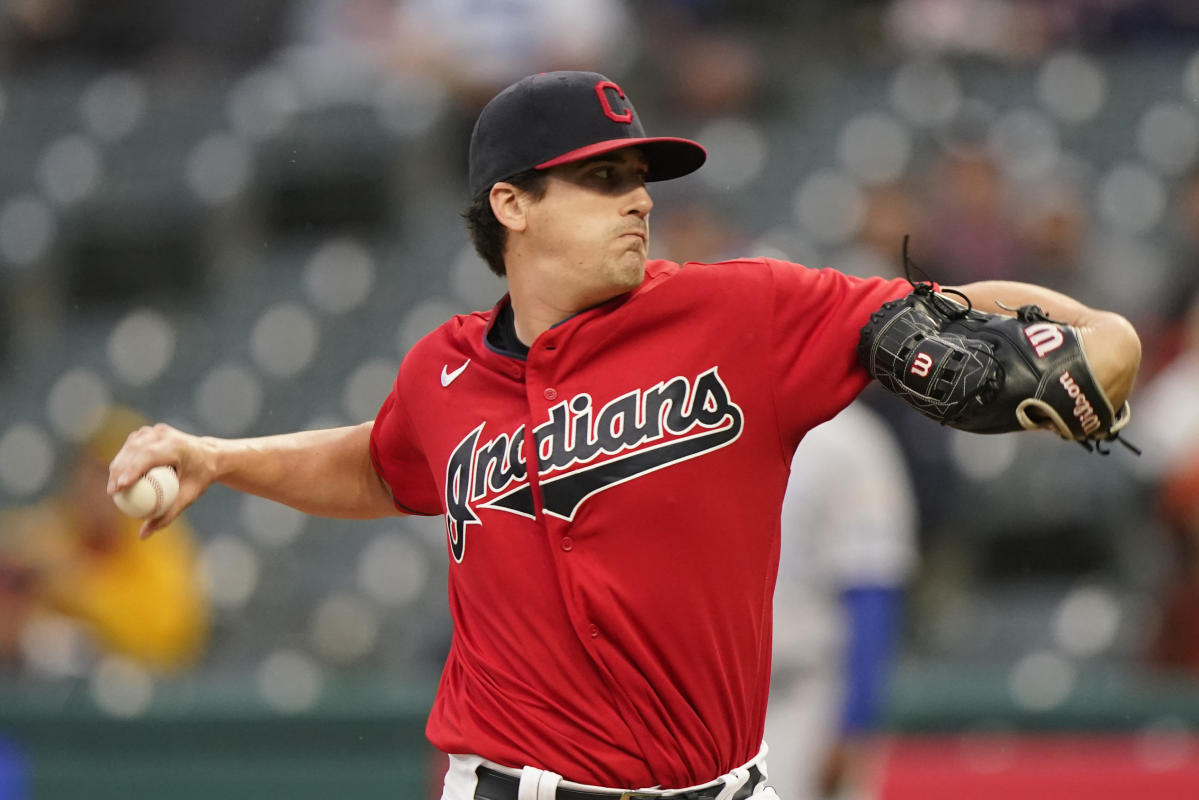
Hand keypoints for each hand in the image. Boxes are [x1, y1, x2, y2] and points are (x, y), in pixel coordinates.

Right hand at [106, 423, 212, 538]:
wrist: (209, 455)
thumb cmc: (200, 477)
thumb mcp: (189, 497)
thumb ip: (167, 515)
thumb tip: (143, 535)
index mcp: (177, 445)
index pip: (149, 454)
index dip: (132, 469)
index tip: (120, 487)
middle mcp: (165, 434)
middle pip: (134, 450)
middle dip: (119, 470)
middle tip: (112, 492)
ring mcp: (156, 430)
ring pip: (129, 447)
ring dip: (117, 465)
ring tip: (113, 487)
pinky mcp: (149, 432)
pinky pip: (130, 446)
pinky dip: (123, 460)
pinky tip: (117, 477)